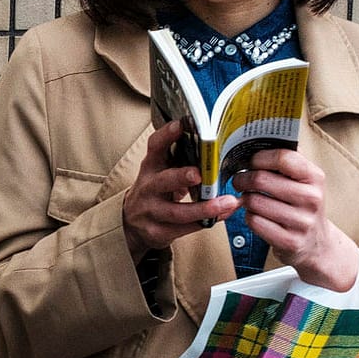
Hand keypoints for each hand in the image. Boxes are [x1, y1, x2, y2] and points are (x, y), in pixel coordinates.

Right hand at [123, 120, 237, 258]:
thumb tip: (212, 147)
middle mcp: (148, 188)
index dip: (166, 135)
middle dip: (181, 177)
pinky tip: (223, 215)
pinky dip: (206, 221)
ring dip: (204, 208)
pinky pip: (184, 229)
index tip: (181, 125)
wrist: (131, 223)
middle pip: (163, 181)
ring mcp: (151, 212)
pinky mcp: (157, 232)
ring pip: (177, 212)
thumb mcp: (160, 171)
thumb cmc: (155, 191)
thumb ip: (180, 159)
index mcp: (151, 167)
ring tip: (227, 202)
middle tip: (199, 174)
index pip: (155, 147)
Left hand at [231, 148, 358, 289]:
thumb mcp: (304, 181)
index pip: (282, 157)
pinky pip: (254, 222)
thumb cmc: (303, 206)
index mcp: (315, 177)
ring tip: (249, 199)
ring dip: (245, 199)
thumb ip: (287, 162)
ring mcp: (302, 221)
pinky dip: (249, 217)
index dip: (259, 158)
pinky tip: (256, 216)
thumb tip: (257, 142)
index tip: (250, 162)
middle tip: (239, 181)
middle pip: (261, 179)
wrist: (318, 243)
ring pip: (254, 201)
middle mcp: (311, 198)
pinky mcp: (289, 241)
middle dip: (243, 179)